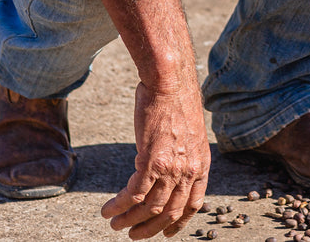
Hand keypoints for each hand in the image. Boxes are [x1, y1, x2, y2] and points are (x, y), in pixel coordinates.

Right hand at [101, 80, 210, 238]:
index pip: (194, 203)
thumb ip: (182, 155)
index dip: (180, 222)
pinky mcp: (152, 161)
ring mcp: (171, 167)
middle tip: (134, 235)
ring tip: (115, 224)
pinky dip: (119, 206)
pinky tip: (108, 209)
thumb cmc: (175, 102)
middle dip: (151, 228)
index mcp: (201, 164)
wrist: (170, 82)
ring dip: (130, 220)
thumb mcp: (189, 134)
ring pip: (150, 207)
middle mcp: (189, 170)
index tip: (167, 233)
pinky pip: (133, 194)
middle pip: (171, 212)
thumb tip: (166, 168)